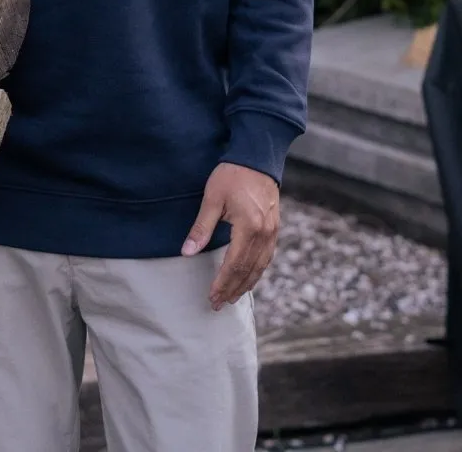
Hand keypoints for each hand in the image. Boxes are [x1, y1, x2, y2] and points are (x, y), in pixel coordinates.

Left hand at [182, 162, 279, 309]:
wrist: (257, 157)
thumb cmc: (232, 175)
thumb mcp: (212, 199)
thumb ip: (201, 228)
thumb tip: (187, 252)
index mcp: (249, 227)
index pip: (234, 265)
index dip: (222, 283)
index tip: (211, 297)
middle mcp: (264, 234)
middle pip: (248, 270)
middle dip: (232, 289)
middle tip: (219, 304)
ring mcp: (272, 232)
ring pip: (260, 267)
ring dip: (246, 284)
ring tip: (232, 296)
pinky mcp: (274, 228)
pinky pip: (266, 257)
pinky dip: (256, 271)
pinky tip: (248, 277)